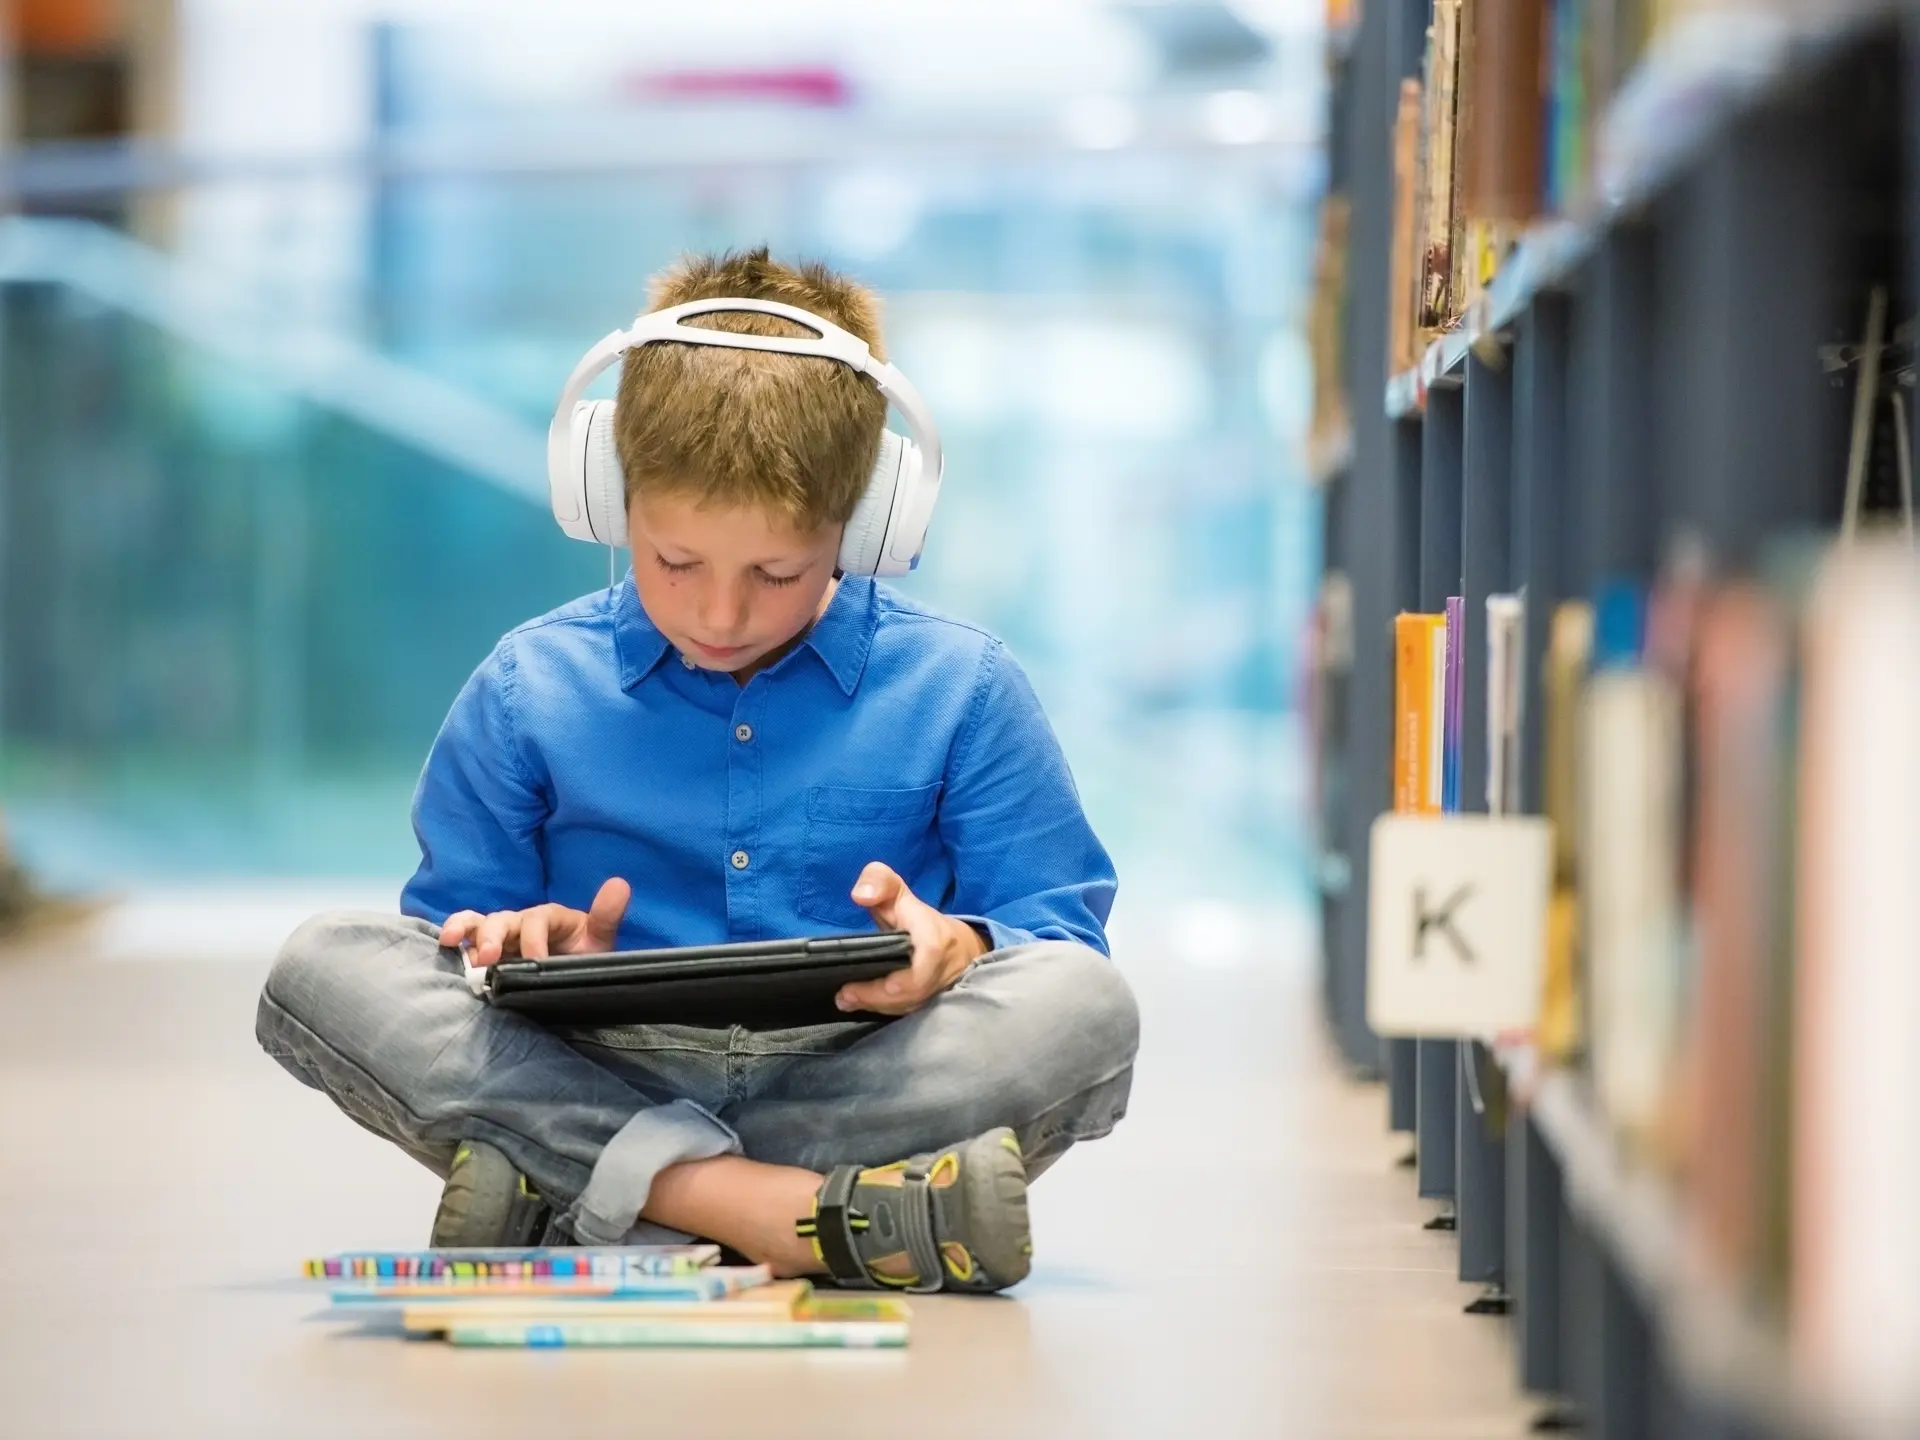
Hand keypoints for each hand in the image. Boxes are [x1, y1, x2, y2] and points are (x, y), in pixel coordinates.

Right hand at [440, 877, 631, 965]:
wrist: (573, 974)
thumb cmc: (584, 954)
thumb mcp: (600, 939)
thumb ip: (606, 916)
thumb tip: (620, 884)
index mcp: (549, 918)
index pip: (538, 920)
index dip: (534, 940)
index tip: (537, 962)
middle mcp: (522, 922)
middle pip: (503, 919)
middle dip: (494, 936)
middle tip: (489, 958)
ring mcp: (502, 935)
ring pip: (479, 923)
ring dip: (466, 931)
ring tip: (451, 943)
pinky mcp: (487, 949)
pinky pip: (465, 936)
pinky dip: (452, 936)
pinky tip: (443, 946)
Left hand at [834, 862, 987, 1016]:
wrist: (954, 946)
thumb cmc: (915, 917)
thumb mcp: (896, 890)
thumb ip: (878, 881)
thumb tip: (861, 894)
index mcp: (934, 934)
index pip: (931, 951)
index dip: (910, 974)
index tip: (885, 984)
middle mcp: (942, 964)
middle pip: (915, 988)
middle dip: (879, 995)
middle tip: (845, 995)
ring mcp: (939, 986)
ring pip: (911, 1003)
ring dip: (878, 1005)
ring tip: (846, 1000)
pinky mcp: (931, 1001)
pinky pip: (909, 1009)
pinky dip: (883, 1009)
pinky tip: (861, 1004)